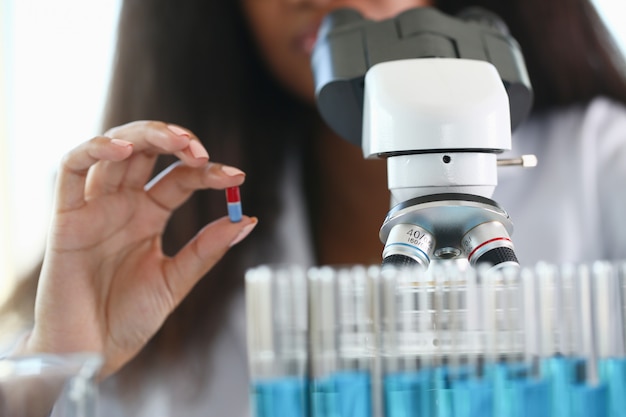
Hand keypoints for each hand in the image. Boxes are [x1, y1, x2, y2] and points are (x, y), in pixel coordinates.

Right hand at [22, 121, 256, 376]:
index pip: (181, 177)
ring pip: (113, 149)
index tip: (237, 175)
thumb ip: (207, 249)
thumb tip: (248, 219)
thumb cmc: (128, 319)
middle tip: (201, 151)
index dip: (208, 171)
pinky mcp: (66, 218)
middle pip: (147, 151)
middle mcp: (123, 205)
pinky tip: (123, 149)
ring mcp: (95, 208)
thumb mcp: (176, 281)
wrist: (90, 353)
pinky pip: (71, 170)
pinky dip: (95, 150)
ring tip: (175, 141)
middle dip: (175, 140)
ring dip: (144, 135)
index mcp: (150, 216)